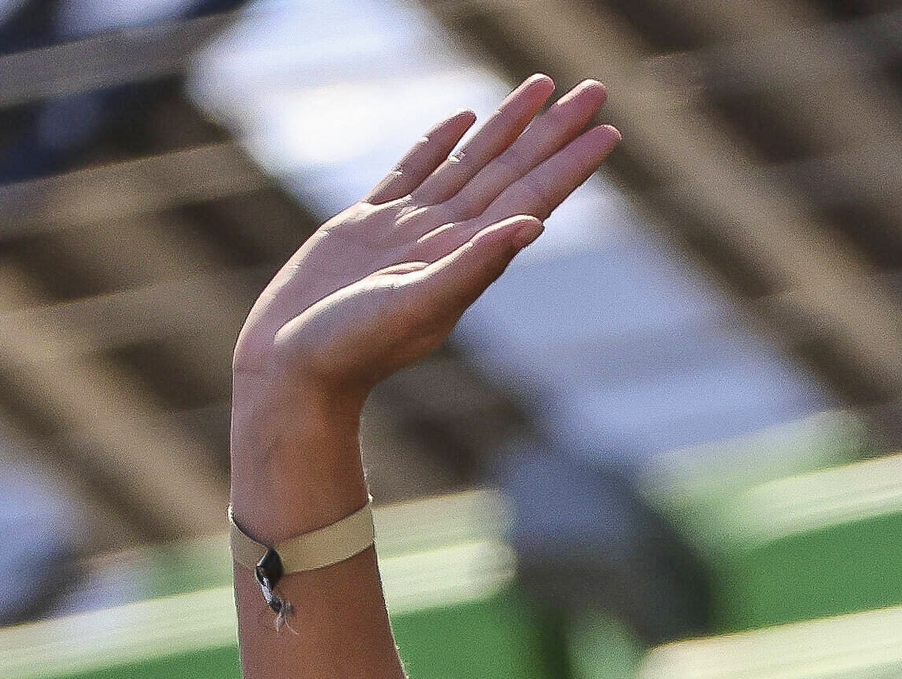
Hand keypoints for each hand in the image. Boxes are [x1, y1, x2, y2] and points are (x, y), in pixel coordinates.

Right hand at [231, 76, 619, 413]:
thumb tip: (534, 225)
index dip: (568, 164)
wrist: (294, 367)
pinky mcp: (366, 224)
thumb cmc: (354, 347)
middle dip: (550, 131)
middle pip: (510, 171)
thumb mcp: (420, 305)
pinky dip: (437, 144)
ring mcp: (407, 229)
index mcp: (466, 256)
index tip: (607, 130)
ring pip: (468, 163)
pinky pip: (411, 171)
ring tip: (539, 88)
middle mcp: (446, 238)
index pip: (531, 198)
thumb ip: (475, 265)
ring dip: (505, 126)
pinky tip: (462, 118)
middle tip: (592, 90)